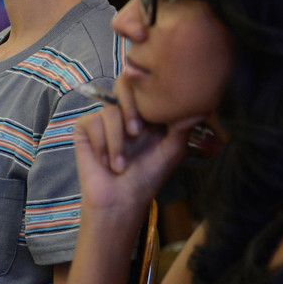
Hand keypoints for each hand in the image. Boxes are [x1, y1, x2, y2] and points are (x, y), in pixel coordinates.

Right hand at [75, 76, 204, 226]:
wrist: (121, 200)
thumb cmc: (148, 177)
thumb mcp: (172, 150)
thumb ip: (182, 126)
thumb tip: (197, 105)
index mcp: (146, 113)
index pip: (145, 86)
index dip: (149, 92)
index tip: (153, 118)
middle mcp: (124, 112)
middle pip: (123, 83)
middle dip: (131, 108)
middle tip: (136, 133)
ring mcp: (103, 119)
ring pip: (110, 112)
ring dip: (117, 143)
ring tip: (120, 165)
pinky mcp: (85, 128)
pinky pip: (92, 122)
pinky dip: (101, 146)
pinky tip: (105, 163)